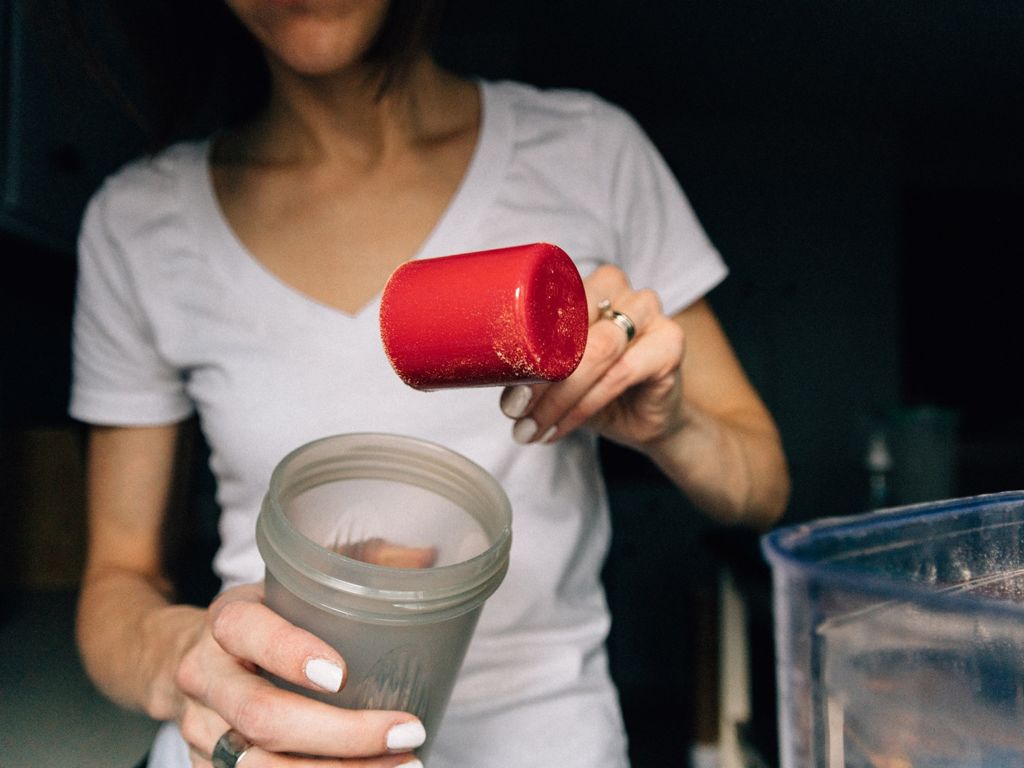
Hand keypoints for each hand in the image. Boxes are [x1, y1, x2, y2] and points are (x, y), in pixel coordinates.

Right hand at [174, 583, 425, 766]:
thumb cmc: (263, 618)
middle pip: (261, 716)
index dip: (290, 654)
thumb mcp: (294, 582)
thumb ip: (356, 562)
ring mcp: (202, 730)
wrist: (184, 660)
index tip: (343, 674)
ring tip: (406, 763)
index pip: (247, 632)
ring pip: (259, 766)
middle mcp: (206, 678)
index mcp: (227, 620)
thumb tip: (425, 554)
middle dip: (341, 735)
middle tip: (407, 731)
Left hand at [500, 264, 686, 449]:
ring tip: (533, 427)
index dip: (523, 351)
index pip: (550, 306)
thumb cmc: (595, 387)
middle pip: (573, 329)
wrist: (645, 418)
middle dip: (539, 378)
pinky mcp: (670, 343)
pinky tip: (562, 427)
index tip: (505, 394)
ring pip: (596, 352)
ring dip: (559, 397)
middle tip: (516, 413)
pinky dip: (585, 407)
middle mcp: (622, 291)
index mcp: (589, 285)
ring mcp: (650, 314)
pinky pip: (618, 375)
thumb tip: (489, 374)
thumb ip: (530, 365)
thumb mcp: (556, 373)